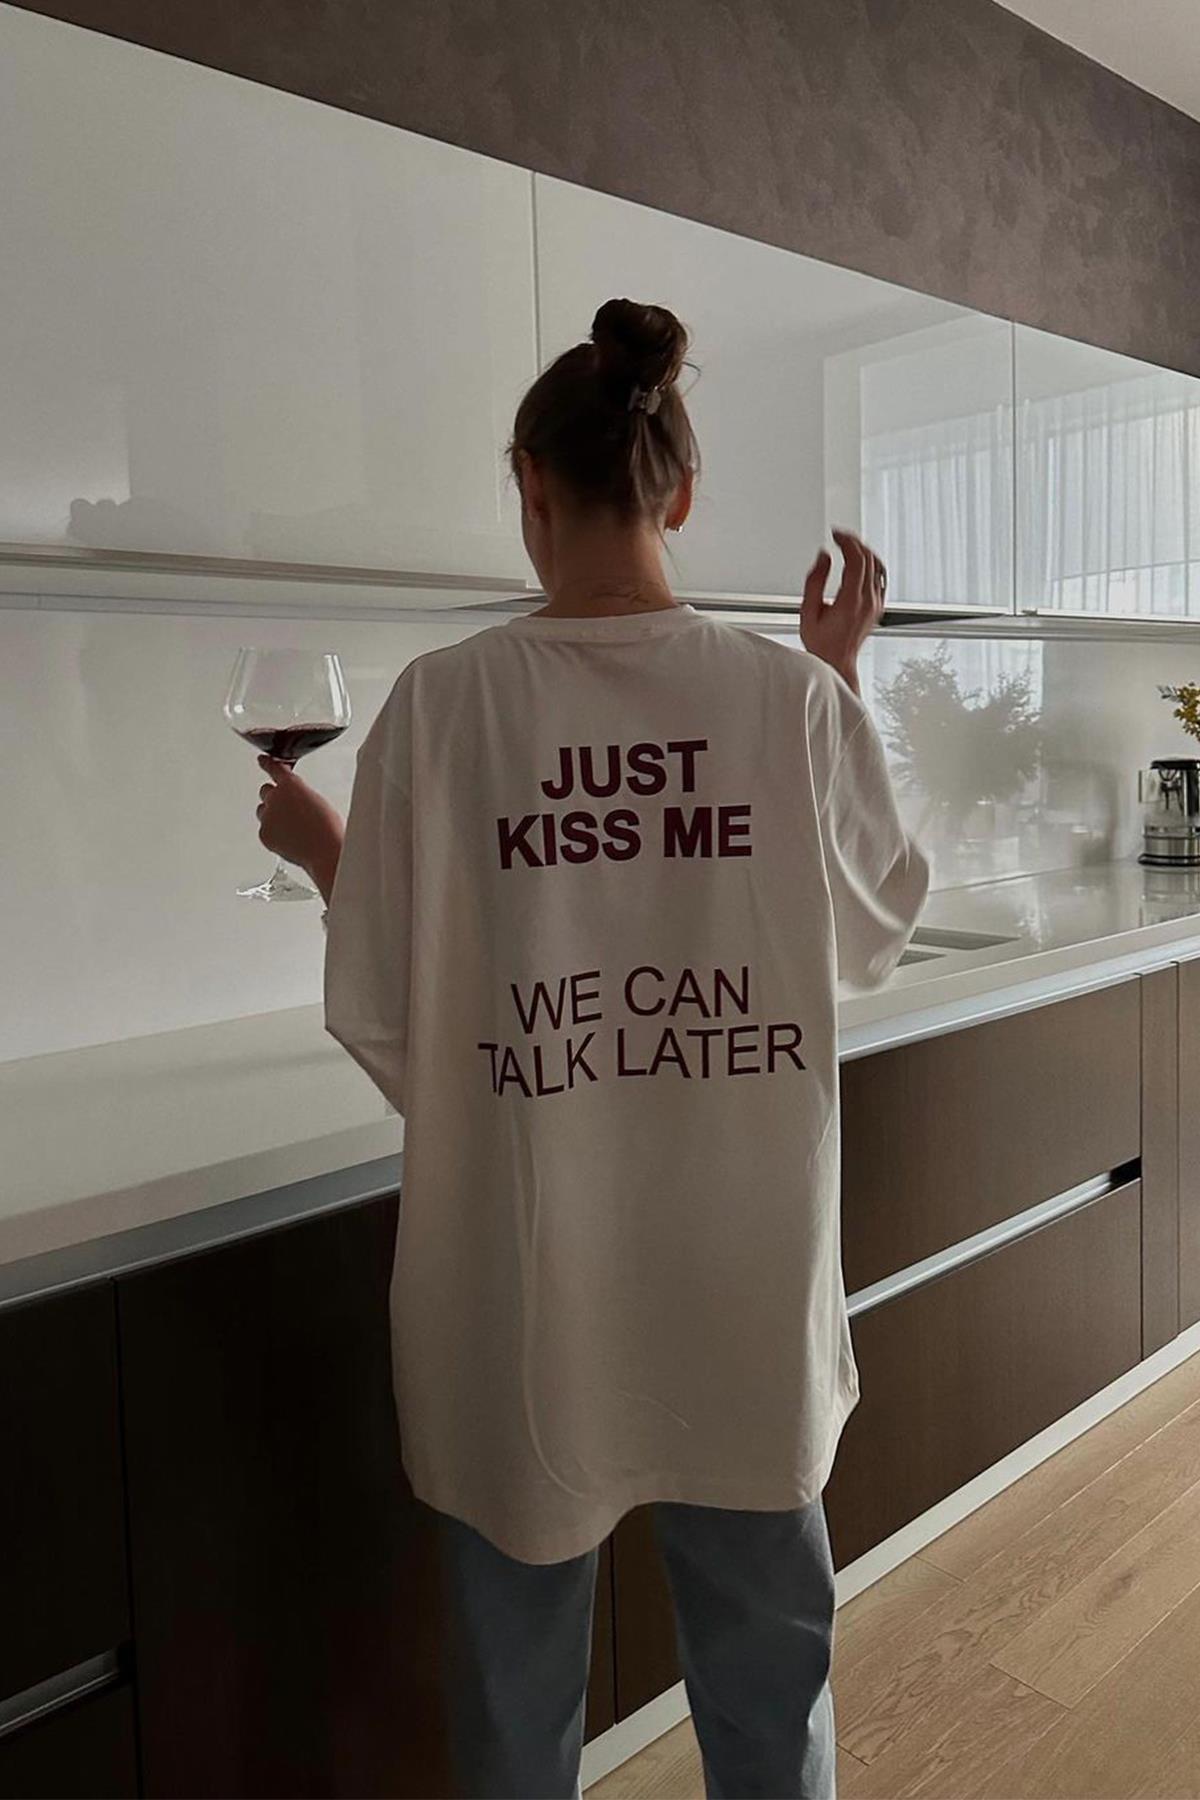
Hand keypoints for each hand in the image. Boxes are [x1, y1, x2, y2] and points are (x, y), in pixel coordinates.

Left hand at [255, 756, 344, 890]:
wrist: (324, 850)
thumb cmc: (328, 828)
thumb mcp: (318, 801)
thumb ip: (300, 795)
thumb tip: (294, 802)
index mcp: (291, 785)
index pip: (275, 768)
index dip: (267, 763)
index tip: (261, 760)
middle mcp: (275, 797)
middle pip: (266, 791)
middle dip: (274, 797)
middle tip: (287, 810)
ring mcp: (267, 816)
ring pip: (262, 811)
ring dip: (272, 815)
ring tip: (292, 827)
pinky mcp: (264, 834)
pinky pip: (265, 830)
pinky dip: (274, 834)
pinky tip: (290, 839)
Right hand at [799, 528, 886, 695]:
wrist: (837, 662)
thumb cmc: (822, 643)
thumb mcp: (808, 611)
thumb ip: (815, 581)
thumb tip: (823, 558)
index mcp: (851, 600)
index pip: (856, 560)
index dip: (847, 542)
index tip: (836, 534)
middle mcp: (868, 601)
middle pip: (869, 559)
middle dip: (854, 543)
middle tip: (841, 537)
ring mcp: (876, 604)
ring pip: (878, 566)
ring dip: (865, 552)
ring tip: (851, 546)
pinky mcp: (878, 607)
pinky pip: (880, 578)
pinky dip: (872, 564)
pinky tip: (862, 562)